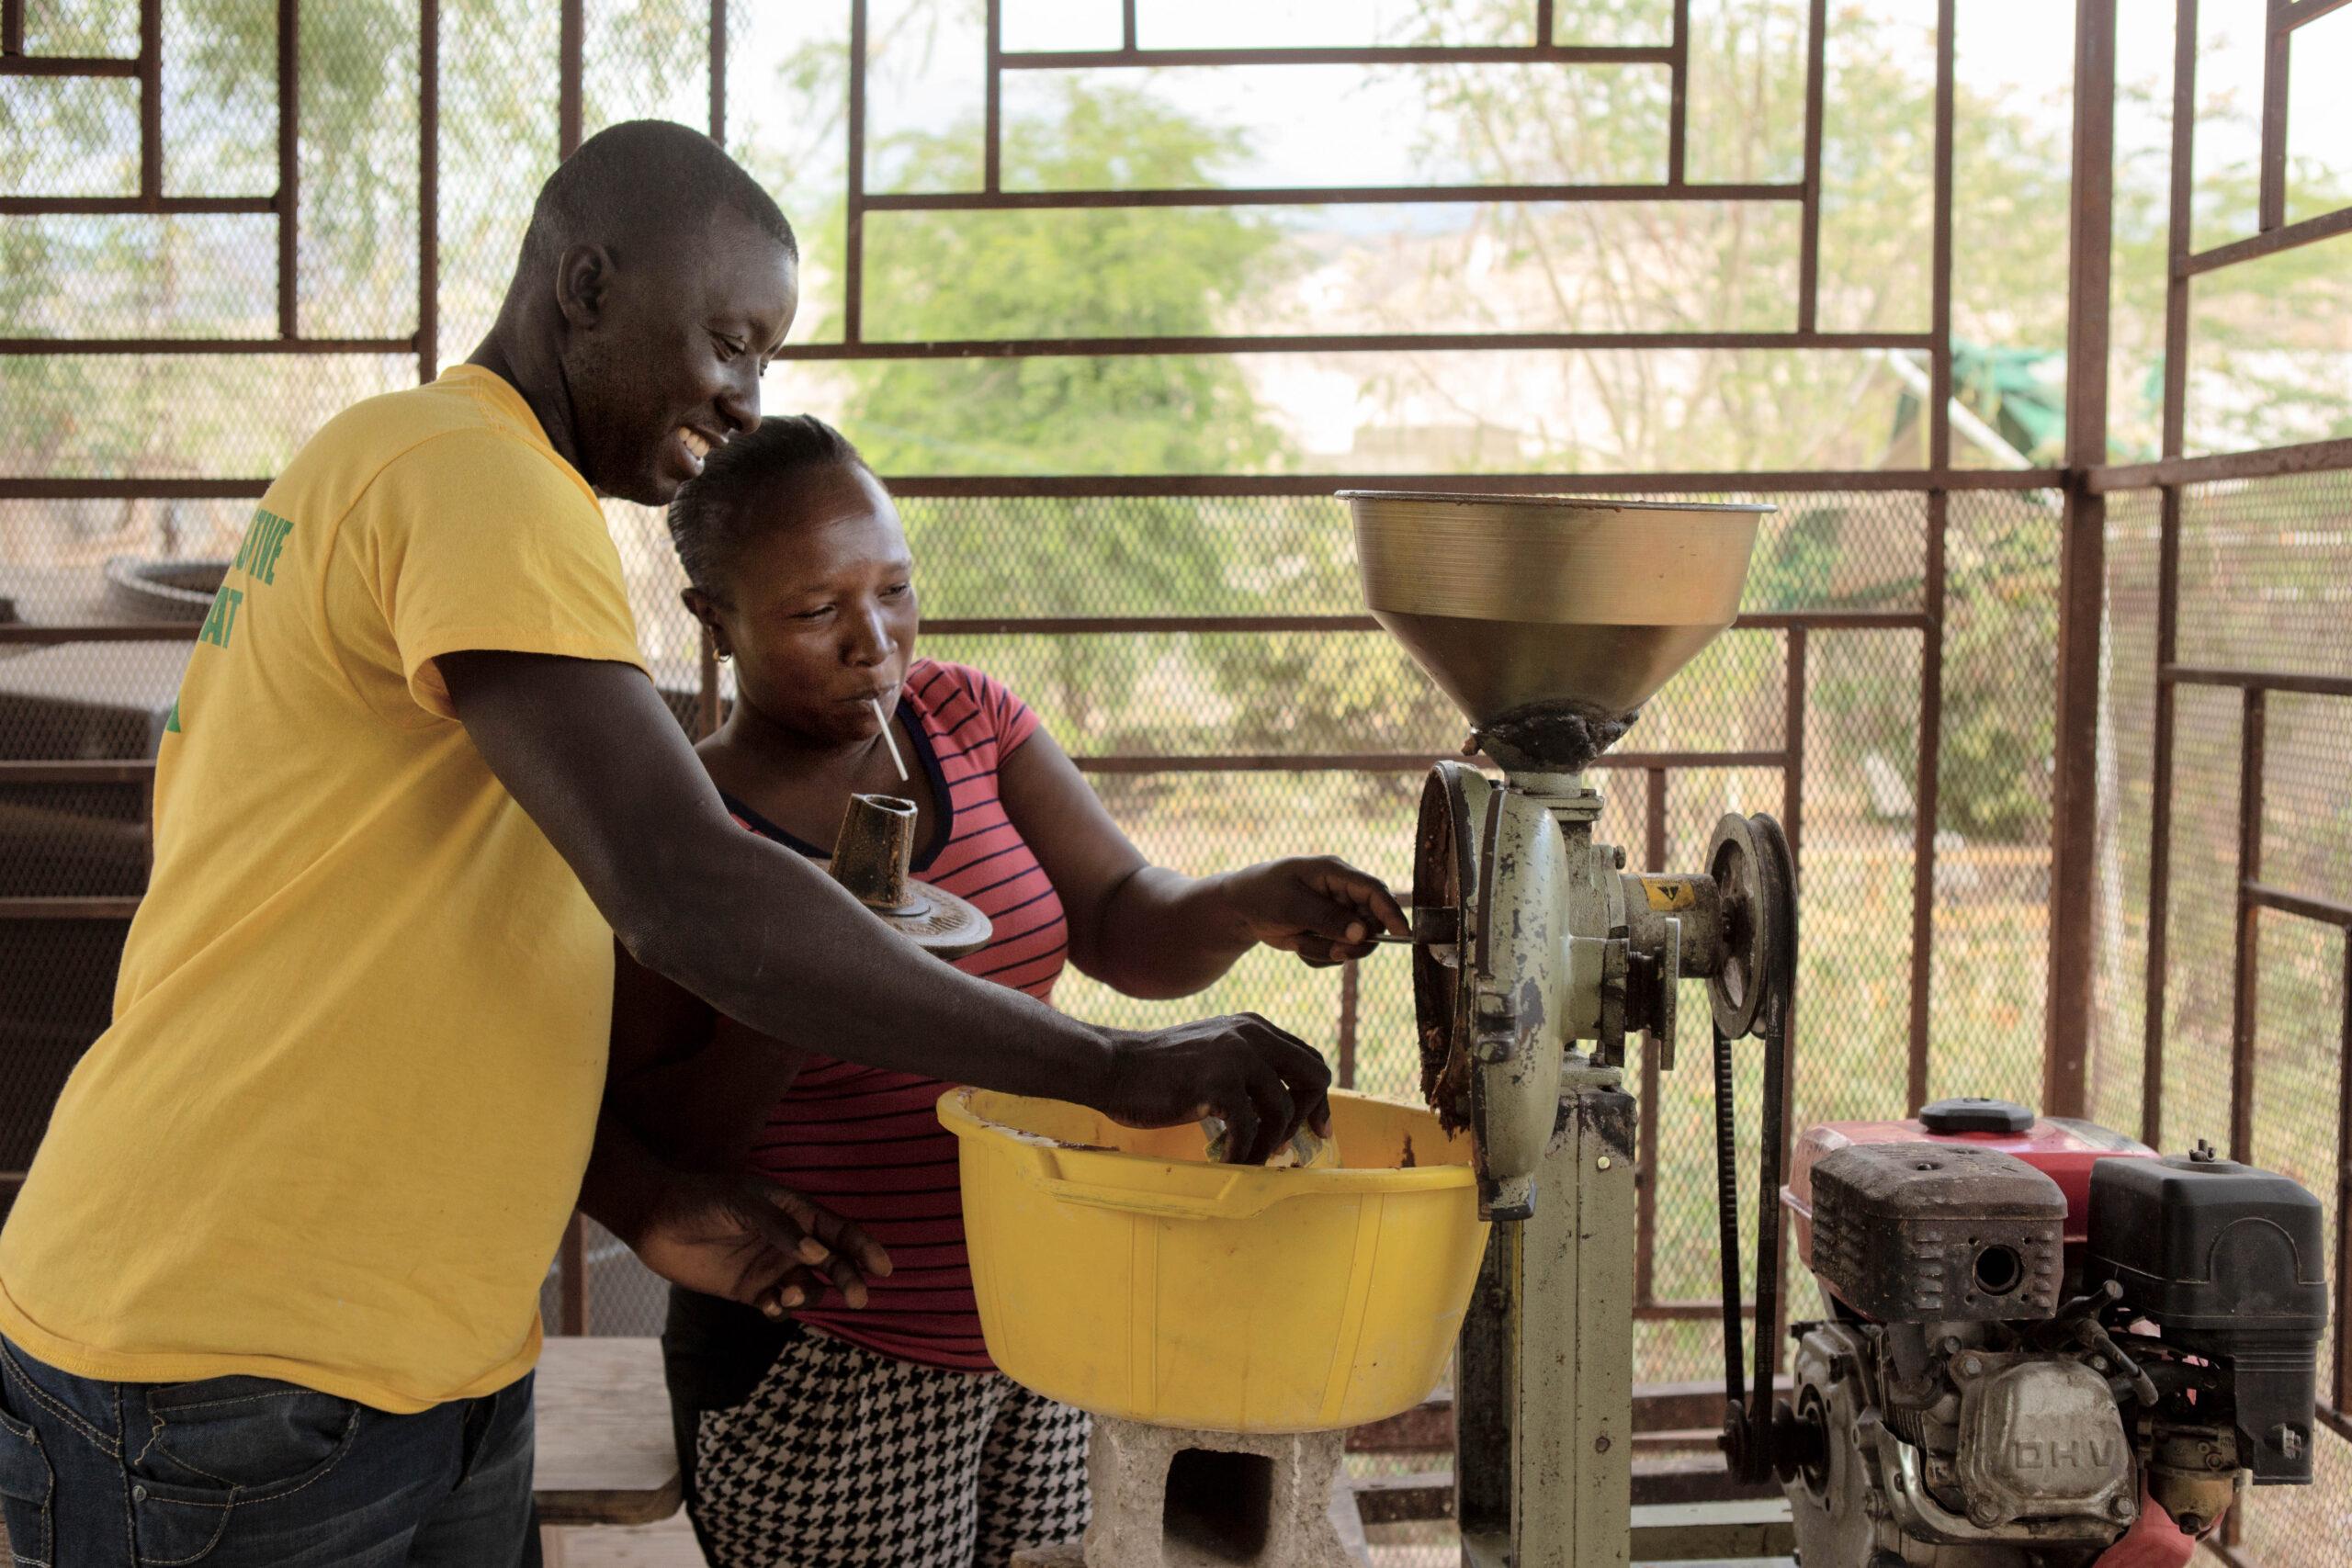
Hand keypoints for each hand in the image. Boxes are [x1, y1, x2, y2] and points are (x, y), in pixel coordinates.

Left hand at [627, 1169, 891, 1318]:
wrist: (657, 1220)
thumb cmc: (704, 1200)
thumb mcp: (744, 1206)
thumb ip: (780, 1229)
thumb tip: (815, 1253)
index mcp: (798, 1212)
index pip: (841, 1231)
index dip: (866, 1248)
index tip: (884, 1269)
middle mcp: (791, 1242)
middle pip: (834, 1264)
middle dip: (849, 1280)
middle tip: (858, 1298)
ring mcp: (772, 1267)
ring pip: (809, 1289)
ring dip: (809, 1297)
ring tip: (788, 1296)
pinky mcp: (750, 1290)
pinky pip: (778, 1305)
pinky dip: (779, 1310)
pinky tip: (767, 1306)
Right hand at [1099, 1014, 1332, 1164]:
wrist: (1114, 1066)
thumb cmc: (1158, 1071)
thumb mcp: (1213, 1055)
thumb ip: (1247, 1069)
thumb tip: (1282, 1111)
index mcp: (1254, 1027)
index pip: (1309, 1059)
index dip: (1316, 1097)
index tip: (1314, 1128)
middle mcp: (1252, 1034)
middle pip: (1314, 1076)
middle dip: (1308, 1115)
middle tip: (1288, 1147)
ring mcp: (1236, 1055)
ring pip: (1283, 1109)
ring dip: (1268, 1144)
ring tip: (1247, 1159)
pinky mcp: (1218, 1081)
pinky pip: (1250, 1128)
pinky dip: (1243, 1152)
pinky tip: (1225, 1161)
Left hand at [1220, 857, 1408, 966]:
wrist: (1240, 908)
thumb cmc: (1264, 894)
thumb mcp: (1293, 905)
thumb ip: (1328, 918)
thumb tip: (1363, 934)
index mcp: (1336, 872)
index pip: (1374, 890)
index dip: (1391, 912)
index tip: (1402, 934)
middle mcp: (1342, 892)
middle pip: (1371, 921)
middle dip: (1354, 941)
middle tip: (1335, 951)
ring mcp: (1336, 913)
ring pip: (1354, 942)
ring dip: (1329, 950)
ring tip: (1300, 942)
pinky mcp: (1328, 931)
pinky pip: (1337, 953)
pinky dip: (1318, 955)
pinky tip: (1296, 945)